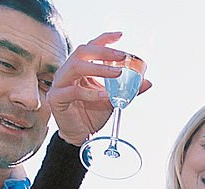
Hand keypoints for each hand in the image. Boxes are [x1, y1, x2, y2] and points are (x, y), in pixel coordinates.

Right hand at [47, 32, 151, 146]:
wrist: (81, 135)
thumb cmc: (93, 114)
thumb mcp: (114, 99)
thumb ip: (128, 90)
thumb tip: (148, 82)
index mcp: (81, 68)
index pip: (91, 47)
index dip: (104, 39)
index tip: (121, 35)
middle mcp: (69, 72)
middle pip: (82, 51)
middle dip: (104, 51)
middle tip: (123, 56)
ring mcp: (60, 83)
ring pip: (76, 66)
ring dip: (99, 68)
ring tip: (117, 73)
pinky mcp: (56, 98)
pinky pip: (73, 91)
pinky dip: (91, 93)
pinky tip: (105, 95)